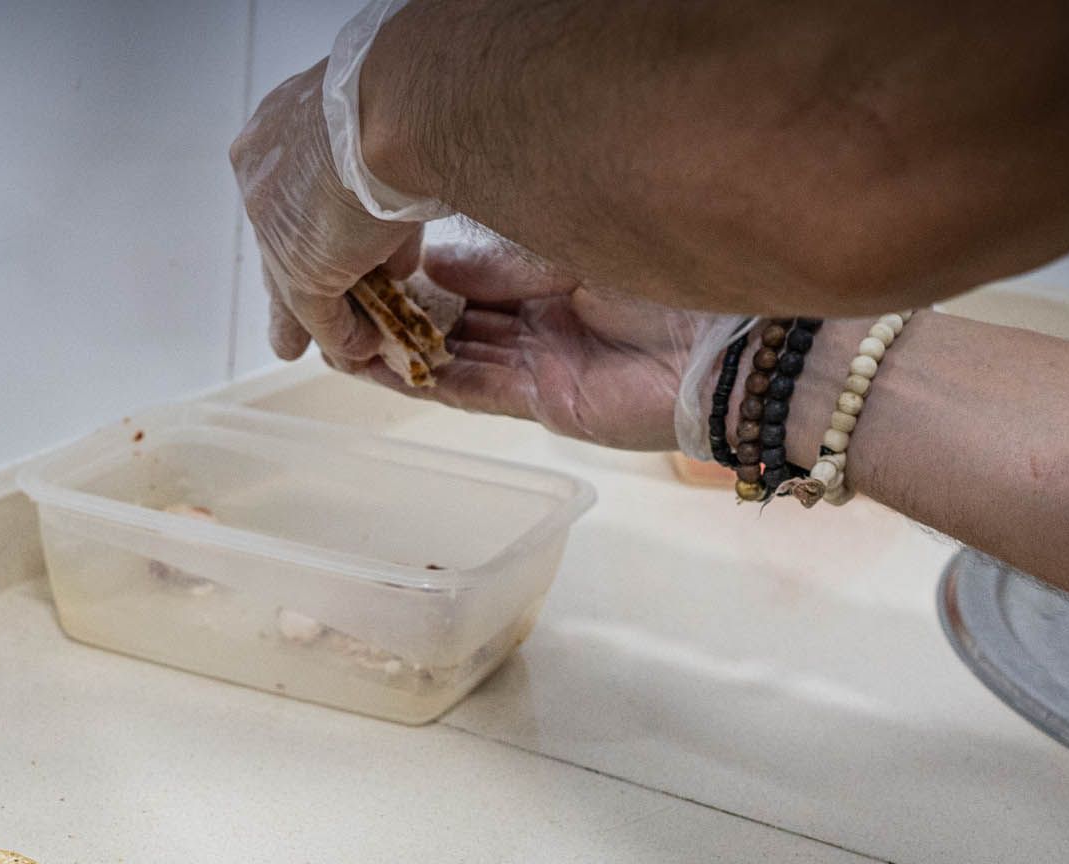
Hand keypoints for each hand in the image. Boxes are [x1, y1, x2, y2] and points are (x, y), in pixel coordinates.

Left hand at [232, 62, 422, 370]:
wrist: (400, 103)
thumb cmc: (406, 96)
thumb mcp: (387, 136)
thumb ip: (380, 190)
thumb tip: (395, 254)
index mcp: (277, 127)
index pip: (289, 188)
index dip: (309, 220)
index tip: (324, 237)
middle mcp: (262, 173)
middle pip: (279, 237)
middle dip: (291, 275)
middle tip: (292, 314)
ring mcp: (275, 227)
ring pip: (290, 282)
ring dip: (315, 318)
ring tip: (331, 345)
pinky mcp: (300, 272)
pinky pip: (316, 314)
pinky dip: (342, 334)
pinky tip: (364, 347)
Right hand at [376, 238, 725, 453]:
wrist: (726, 349)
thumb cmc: (670, 284)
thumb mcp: (576, 253)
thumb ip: (506, 265)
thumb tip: (434, 265)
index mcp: (555, 273)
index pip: (473, 273)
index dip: (423, 270)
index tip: (372, 259)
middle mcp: (543, 318)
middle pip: (456, 318)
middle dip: (401, 312)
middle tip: (341, 301)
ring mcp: (540, 363)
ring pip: (453, 357)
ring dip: (401, 351)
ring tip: (343, 339)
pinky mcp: (542, 403)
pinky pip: (470, 392)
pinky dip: (427, 381)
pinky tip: (381, 370)